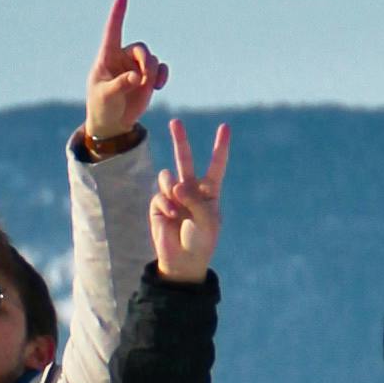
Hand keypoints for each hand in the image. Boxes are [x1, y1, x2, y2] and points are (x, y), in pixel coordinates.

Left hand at [83, 0, 168, 147]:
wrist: (113, 122)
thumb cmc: (102, 106)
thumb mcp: (106, 96)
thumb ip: (120, 85)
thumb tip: (136, 77)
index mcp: (107, 57)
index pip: (112, 32)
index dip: (118, 14)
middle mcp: (123, 58)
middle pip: (141, 49)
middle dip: (146, 61)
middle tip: (144, 78)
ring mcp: (136, 67)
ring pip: (152, 59)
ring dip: (153, 71)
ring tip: (148, 86)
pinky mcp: (148, 78)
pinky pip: (161, 68)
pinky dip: (163, 74)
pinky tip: (159, 85)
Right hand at [150, 117, 229, 280]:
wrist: (182, 261)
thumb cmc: (201, 240)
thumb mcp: (206, 220)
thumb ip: (194, 198)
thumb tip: (174, 183)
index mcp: (209, 192)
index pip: (216, 165)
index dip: (220, 147)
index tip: (225, 127)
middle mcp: (190, 190)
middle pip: (184, 159)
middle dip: (180, 140)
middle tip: (175, 121)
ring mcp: (173, 196)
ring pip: (168, 176)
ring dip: (173, 188)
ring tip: (178, 204)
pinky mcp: (158, 204)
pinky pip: (161, 194)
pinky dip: (167, 204)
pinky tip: (172, 216)